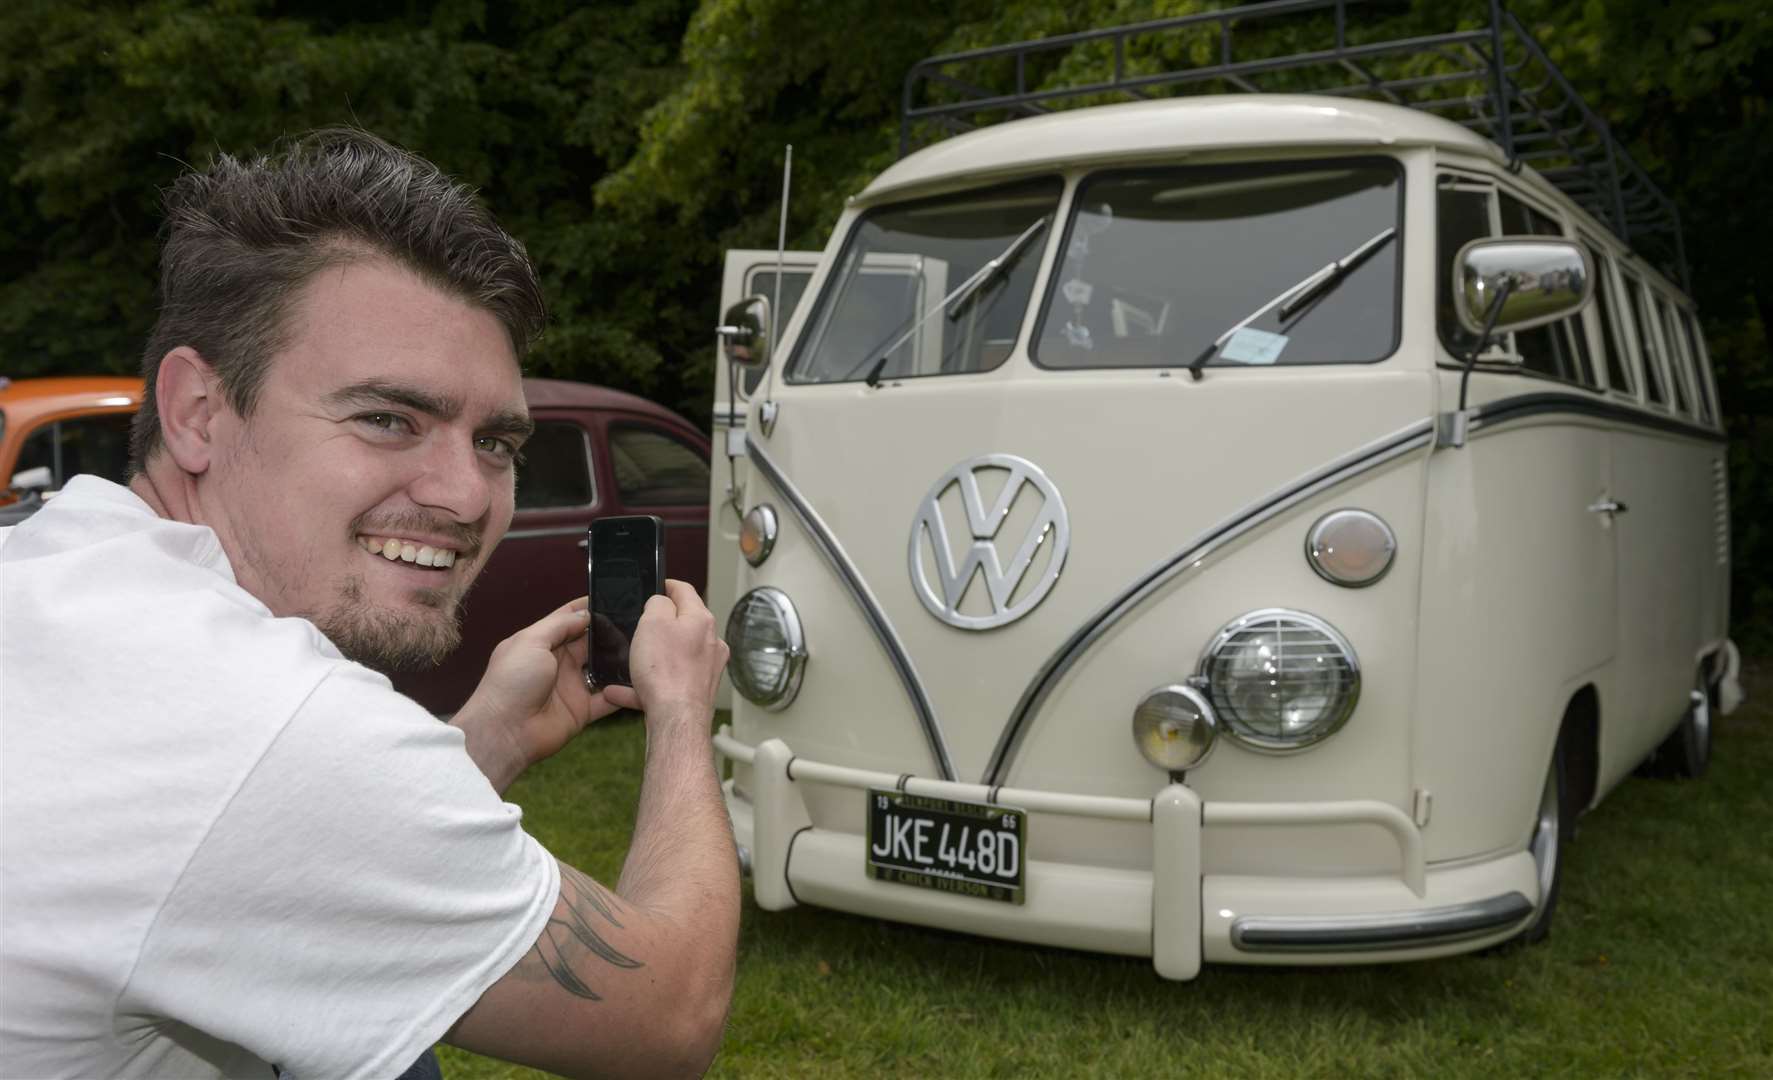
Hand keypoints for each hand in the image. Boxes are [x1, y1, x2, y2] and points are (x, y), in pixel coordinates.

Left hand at [452, 597, 626, 792]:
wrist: (505, 732)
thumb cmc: (510, 682)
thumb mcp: (531, 642)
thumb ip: (559, 625)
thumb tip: (586, 613)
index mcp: (541, 643)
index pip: (568, 619)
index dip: (588, 608)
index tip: (612, 597)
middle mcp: (558, 663)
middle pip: (589, 642)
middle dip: (609, 632)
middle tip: (636, 621)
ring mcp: (571, 686)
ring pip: (602, 668)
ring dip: (618, 660)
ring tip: (642, 648)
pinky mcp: (582, 710)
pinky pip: (608, 699)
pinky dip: (622, 692)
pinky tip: (639, 681)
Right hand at [623, 579, 728, 725]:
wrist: (677, 719)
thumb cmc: (666, 672)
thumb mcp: (652, 623)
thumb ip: (657, 604)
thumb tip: (660, 602)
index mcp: (701, 620)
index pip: (685, 591)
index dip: (667, 585)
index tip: (657, 586)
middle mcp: (710, 643)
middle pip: (683, 624)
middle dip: (659, 625)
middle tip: (639, 625)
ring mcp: (706, 669)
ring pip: (674, 656)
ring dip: (650, 658)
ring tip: (629, 662)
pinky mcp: (697, 691)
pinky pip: (668, 682)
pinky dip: (646, 684)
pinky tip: (621, 691)